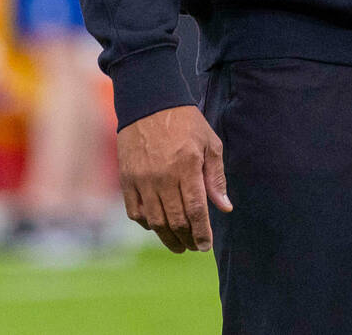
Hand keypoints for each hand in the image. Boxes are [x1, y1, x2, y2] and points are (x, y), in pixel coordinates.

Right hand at [117, 105, 231, 253]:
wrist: (151, 104)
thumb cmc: (187, 123)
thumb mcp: (210, 143)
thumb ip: (216, 177)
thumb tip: (225, 208)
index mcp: (187, 166)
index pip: (196, 209)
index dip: (202, 232)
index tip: (206, 246)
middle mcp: (163, 176)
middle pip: (175, 220)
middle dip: (186, 239)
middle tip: (194, 247)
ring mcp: (142, 180)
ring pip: (154, 221)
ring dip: (167, 237)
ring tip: (178, 245)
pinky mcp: (127, 180)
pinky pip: (136, 212)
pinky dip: (147, 224)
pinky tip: (157, 227)